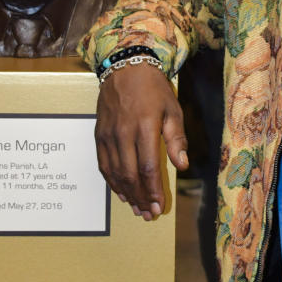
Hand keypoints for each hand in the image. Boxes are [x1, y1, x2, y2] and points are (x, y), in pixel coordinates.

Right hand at [95, 61, 187, 218]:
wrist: (124, 67)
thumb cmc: (153, 89)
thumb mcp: (172, 109)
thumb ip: (176, 138)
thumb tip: (182, 165)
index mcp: (145, 126)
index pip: (148, 167)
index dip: (153, 190)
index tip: (159, 206)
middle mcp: (123, 133)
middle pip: (130, 174)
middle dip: (140, 198)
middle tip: (149, 214)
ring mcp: (108, 135)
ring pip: (115, 173)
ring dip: (126, 194)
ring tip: (137, 209)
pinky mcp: (99, 135)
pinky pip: (103, 164)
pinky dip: (112, 182)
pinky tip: (121, 192)